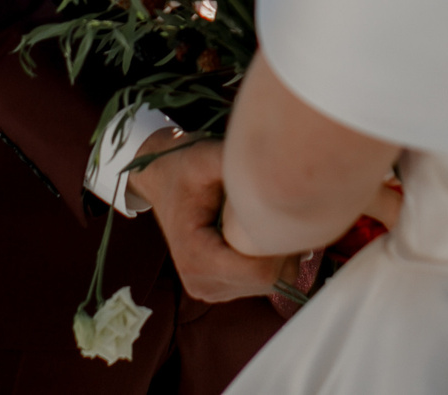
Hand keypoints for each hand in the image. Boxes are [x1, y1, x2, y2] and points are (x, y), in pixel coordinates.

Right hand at [124, 131, 285, 303]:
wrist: (162, 180)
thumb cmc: (185, 167)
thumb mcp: (206, 157)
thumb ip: (239, 165)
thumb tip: (279, 167)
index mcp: (196, 258)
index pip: (260, 272)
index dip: (283, 246)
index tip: (285, 212)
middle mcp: (201, 283)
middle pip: (270, 281)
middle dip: (284, 248)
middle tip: (280, 209)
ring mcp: (211, 290)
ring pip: (271, 284)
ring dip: (279, 254)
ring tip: (265, 218)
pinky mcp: (221, 288)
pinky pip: (263, 283)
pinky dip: (270, 259)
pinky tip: (258, 231)